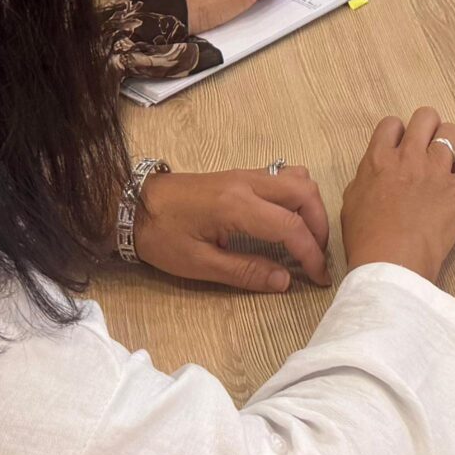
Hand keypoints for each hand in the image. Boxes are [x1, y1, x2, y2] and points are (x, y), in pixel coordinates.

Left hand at [134, 166, 334, 292]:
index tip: (321, 278)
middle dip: (320, 226)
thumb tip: (285, 281)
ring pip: (298, 179)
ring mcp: (246, 174)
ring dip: (311, 208)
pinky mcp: (240, 174)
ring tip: (307, 239)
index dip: (312, 253)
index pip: (291, 226)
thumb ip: (245, 271)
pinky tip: (289, 219)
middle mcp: (248, 182)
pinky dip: (298, 197)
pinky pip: (283, 176)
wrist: (133, 203)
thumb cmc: (162, 237)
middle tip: (317, 256)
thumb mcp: (199, 264)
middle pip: (305, 193)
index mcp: (237, 206)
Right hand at [342, 106, 454, 286]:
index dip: (401, 133)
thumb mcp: (350, 204)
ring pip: (453, 134)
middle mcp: (408, 157)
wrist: (388, 264)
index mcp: (379, 160)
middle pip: (426, 117)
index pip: (392, 124)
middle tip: (433, 152)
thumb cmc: (365, 241)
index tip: (405, 147)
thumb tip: (373, 177)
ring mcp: (435, 171)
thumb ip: (364, 182)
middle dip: (432, 129)